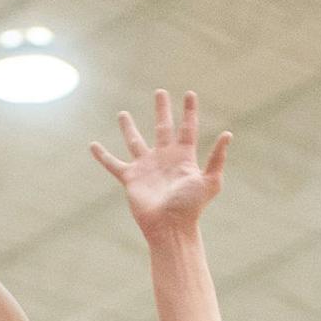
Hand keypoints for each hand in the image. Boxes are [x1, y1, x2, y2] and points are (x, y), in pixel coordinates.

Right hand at [91, 90, 230, 238]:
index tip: (190, 93)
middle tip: (160, 92)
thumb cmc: (191, 207)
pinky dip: (102, 156)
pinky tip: (92, 146)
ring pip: (135, 141)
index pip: (187, 128)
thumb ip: (217, 158)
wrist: (170, 228)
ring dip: (128, 128)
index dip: (189, 111)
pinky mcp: (131, 179)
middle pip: (162, 127)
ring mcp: (146, 168)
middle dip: (161, 110)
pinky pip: (113, 164)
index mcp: (184, 157)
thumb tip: (228, 133)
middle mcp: (164, 159)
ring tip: (122, 114)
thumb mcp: (209, 182)